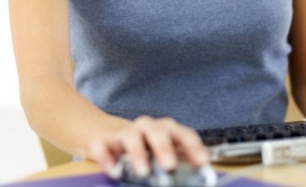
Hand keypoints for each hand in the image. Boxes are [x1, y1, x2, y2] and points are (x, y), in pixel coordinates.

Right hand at [88, 116, 208, 178]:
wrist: (107, 133)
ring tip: (142, 171)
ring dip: (137, 153)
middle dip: (164, 147)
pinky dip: (107, 156)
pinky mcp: (103, 141)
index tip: (202, 162)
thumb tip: (196, 178)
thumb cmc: (143, 147)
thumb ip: (178, 162)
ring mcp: (125, 133)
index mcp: (166, 130)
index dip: (194, 147)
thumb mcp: (161, 153)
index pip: (183, 134)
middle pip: (158, 131)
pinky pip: (103, 146)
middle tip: (169, 165)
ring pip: (132, 136)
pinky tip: (112, 170)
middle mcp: (147, 127)